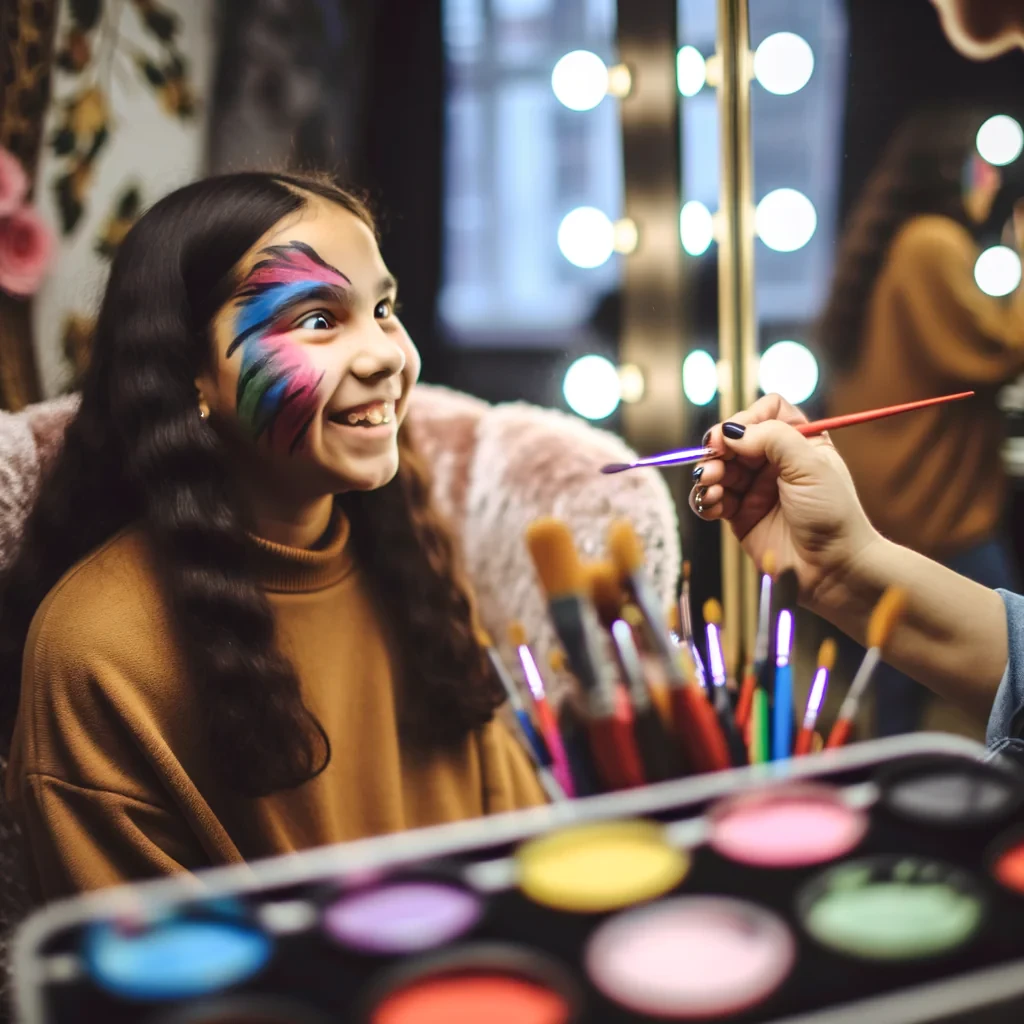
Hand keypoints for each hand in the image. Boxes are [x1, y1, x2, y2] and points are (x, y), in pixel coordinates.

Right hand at [689, 394, 880, 606]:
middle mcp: (774, 462)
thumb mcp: (810, 465)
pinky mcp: (740, 516)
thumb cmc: (832, 515)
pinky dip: (706, 500)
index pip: (766, 412)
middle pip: (734, 439)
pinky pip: (712, 499)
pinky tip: (714, 505)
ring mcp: (755, 489)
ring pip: (718, 468)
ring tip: (711, 484)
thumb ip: (772, 438)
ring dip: (708, 473)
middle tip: (711, 459)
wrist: (833, 569)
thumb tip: (731, 431)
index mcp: (799, 442)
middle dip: (718, 448)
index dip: (747, 418)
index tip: (736, 435)